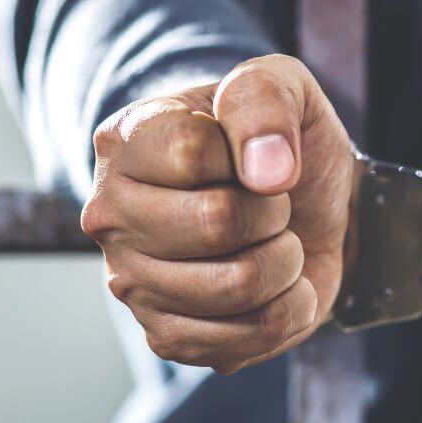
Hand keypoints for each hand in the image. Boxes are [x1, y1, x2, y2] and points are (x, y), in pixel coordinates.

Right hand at [82, 55, 352, 373]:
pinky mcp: (167, 336)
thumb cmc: (282, 141)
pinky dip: (288, 308)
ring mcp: (132, 282)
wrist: (310, 205)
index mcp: (125, 142)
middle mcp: (111, 215)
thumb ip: (265, 99)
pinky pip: (249, 336)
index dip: (251, 151)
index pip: (190, 153)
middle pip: (215, 223)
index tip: (254, 151)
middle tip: (271, 203)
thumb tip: (266, 171)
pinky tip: (276, 284)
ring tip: (273, 240)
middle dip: (274, 211)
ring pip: (237, 285)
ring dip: (285, 260)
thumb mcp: (282, 85)